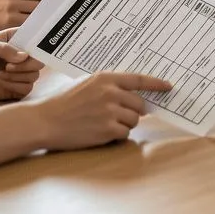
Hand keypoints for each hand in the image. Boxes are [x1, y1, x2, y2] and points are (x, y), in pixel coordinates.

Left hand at [0, 28, 44, 100]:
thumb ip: (6, 49)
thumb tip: (24, 56)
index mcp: (17, 41)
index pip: (36, 40)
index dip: (38, 44)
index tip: (30, 50)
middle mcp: (22, 57)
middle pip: (40, 61)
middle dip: (27, 65)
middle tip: (8, 66)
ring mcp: (20, 73)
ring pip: (34, 75)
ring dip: (17, 76)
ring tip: (0, 74)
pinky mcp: (16, 88)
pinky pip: (27, 88)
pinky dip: (15, 86)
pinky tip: (1, 81)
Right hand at [34, 72, 173, 149]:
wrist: (45, 121)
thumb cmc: (64, 103)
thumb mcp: (86, 85)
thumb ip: (109, 87)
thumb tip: (132, 95)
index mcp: (105, 78)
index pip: (138, 79)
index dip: (156, 84)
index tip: (169, 86)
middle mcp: (110, 93)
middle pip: (139, 104)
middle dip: (134, 111)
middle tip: (118, 115)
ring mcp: (109, 111)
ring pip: (134, 120)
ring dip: (125, 124)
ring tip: (103, 123)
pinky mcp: (107, 129)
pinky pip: (125, 133)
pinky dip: (117, 135)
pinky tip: (100, 132)